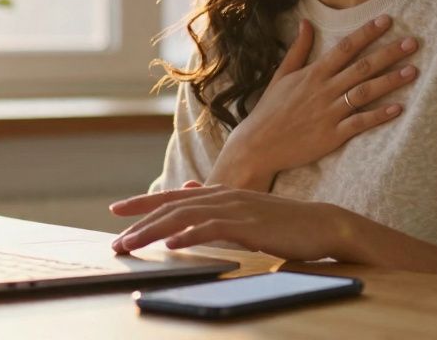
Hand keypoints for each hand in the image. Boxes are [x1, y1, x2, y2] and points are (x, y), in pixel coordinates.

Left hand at [109, 184, 345, 260]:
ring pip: (184, 216)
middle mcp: (223, 196)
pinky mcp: (249, 224)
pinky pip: (213, 229)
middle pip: (171, 207)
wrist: (321, 224)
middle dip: (139, 222)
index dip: (143, 203)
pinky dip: (189, 235)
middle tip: (115, 241)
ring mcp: (235, 208)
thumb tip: (188, 191)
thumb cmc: (283, 222)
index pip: (173, 197)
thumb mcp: (243, 209)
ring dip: (154, 231)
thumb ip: (214, 202)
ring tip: (131, 244)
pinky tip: (172, 244)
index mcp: (220, 193)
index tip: (117, 211)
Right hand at [210, 15, 419, 189]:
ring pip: (365, 92)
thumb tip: (306, 23)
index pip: (345, 48)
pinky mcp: (333, 135)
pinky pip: (360, 123)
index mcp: (313, 74)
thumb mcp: (281, 75)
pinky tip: (398, 108)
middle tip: (413, 42)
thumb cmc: (270, 109)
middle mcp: (324, 90)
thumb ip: (298, 50)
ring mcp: (329, 112)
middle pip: (362, 67)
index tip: (387, 21)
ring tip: (413, 71)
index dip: (366, 33)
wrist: (258, 144)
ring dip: (390, 81)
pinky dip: (379, 116)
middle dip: (388, 53)